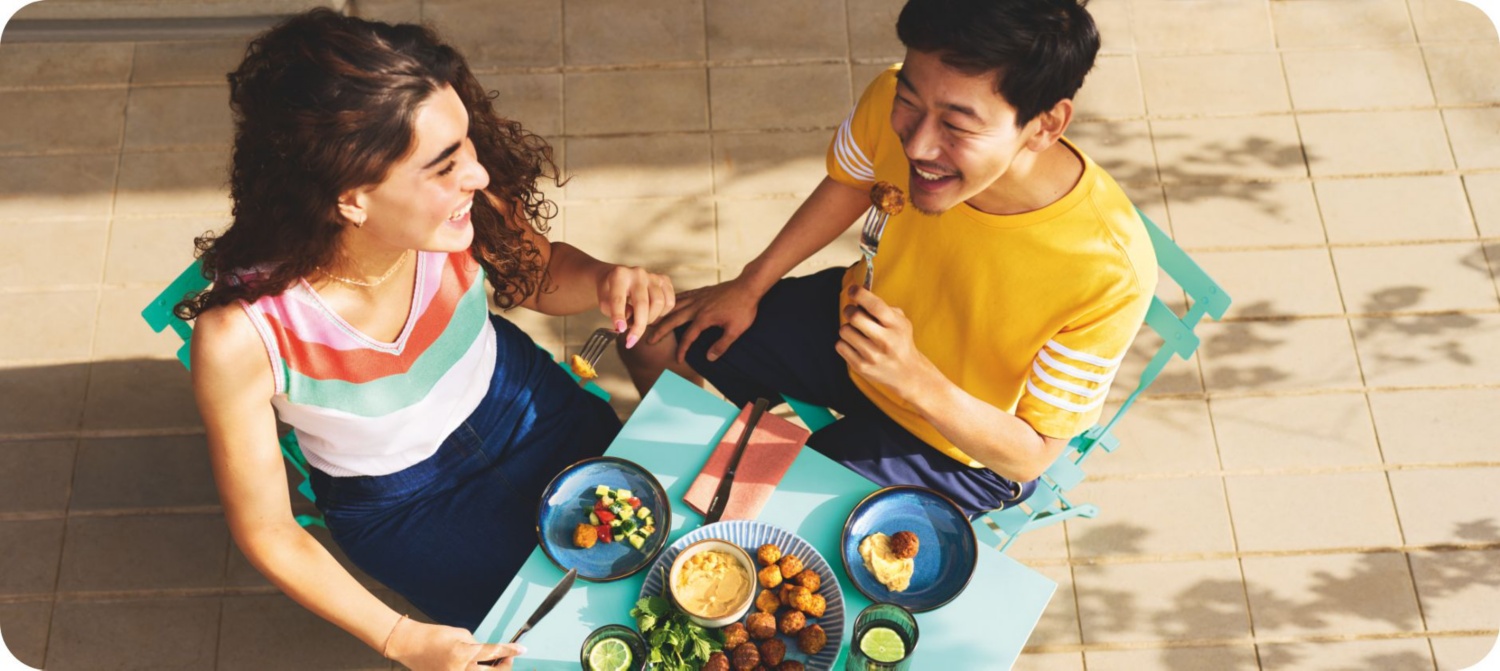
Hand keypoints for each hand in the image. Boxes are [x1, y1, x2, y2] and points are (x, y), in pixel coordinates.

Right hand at [385, 618, 525, 670]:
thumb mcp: (461, 635)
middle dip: (506, 666)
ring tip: (494, 665)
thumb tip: (488, 655)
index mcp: (464, 653)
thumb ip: (476, 646)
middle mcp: (460, 670)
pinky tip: (479, 668)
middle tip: (508, 659)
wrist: (409, 645)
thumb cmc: (435, 635)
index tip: (523, 649)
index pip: (494, 652)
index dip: (511, 651)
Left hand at [597, 265, 675, 348]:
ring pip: (659, 303)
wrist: (617, 277)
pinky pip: (670, 301)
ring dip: (650, 319)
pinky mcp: (664, 280)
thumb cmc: (610, 292)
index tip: (620, 330)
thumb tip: (631, 318)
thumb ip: (613, 311)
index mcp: (619, 275)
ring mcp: (653, 276)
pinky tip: (652, 313)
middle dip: (638, 326)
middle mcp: (638, 273)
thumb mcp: (604, 302)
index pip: (619, 299)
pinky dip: (663, 313)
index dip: (619, 316)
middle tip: (632, 339)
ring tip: (640, 322)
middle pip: (643, 304)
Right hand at [646, 278, 762, 364]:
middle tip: (649, 340)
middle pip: (673, 319)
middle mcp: (697, 307)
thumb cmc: (744, 309)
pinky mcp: (701, 291)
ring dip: (662, 314)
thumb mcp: (736, 330)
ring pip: (674, 306)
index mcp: (704, 318)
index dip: (682, 350)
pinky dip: (673, 301)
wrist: (748, 286)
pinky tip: (668, 304)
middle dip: (660, 331)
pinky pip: (683, 296)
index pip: (688, 337)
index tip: (678, 360)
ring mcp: (698, 297)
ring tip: (651, 321)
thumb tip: (709, 358)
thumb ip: (722, 345)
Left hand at [837, 285, 938, 396]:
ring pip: (844, 330)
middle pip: (855, 317)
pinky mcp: (861, 366)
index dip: (860, 293)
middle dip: (849, 309)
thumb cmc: (899, 340)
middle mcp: (885, 341)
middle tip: (852, 311)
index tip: (853, 289)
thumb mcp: (900, 322)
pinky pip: (840, 345)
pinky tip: (855, 345)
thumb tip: (859, 293)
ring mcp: (872, 355)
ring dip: (847, 327)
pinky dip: (845, 342)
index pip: (875, 305)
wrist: (907, 373)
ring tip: (857, 332)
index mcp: (896, 326)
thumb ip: (882, 307)